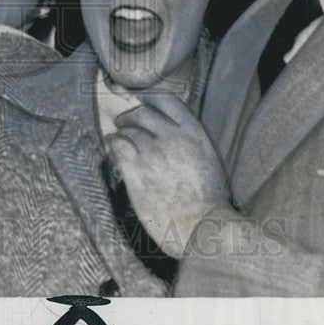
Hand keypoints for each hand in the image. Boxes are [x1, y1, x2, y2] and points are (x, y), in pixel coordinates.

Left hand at [107, 92, 230, 258]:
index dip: (150, 98)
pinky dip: (113, 145)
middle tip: (123, 122)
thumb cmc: (210, 201)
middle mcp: (172, 137)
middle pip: (142, 113)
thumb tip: (172, 134)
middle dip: (130, 116)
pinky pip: (118, 147)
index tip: (143, 101)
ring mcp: (152, 153)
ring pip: (128, 131)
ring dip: (121, 132)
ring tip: (118, 138)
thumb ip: (190, 143)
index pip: (167, 100)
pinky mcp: (137, 172)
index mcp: (194, 133)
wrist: (204, 226)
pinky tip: (112, 149)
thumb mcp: (209, 160)